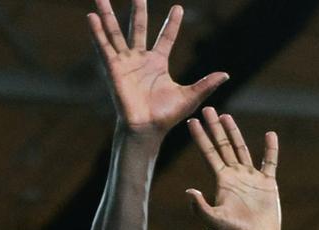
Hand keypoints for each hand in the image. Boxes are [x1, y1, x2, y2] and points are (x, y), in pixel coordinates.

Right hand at [88, 0, 227, 134]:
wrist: (146, 128)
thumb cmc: (166, 116)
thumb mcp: (190, 97)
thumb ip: (206, 84)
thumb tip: (226, 75)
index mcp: (158, 64)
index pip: (166, 38)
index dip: (172, 24)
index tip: (178, 8)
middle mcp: (140, 60)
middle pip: (138, 29)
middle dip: (138, 12)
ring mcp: (125, 63)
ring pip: (116, 34)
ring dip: (109, 16)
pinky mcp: (113, 69)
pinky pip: (104, 47)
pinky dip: (97, 32)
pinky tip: (92, 17)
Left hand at [186, 108, 280, 229]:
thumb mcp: (214, 220)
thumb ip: (200, 207)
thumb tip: (189, 191)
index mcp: (222, 181)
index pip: (209, 153)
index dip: (201, 137)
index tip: (192, 121)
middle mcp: (234, 175)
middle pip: (223, 146)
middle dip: (216, 128)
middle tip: (209, 109)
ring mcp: (251, 178)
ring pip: (242, 149)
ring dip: (235, 133)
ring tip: (227, 117)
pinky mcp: (267, 183)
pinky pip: (269, 162)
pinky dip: (271, 148)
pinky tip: (270, 134)